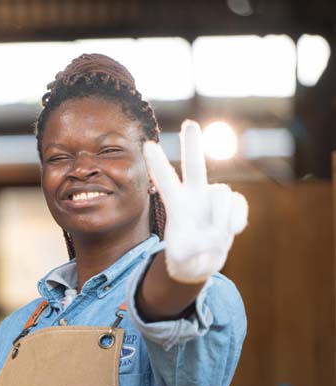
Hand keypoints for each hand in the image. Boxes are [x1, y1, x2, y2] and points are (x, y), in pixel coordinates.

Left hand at [143, 120, 247, 283]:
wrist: (201, 262)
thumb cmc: (185, 258)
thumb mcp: (180, 258)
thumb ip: (192, 248)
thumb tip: (213, 237)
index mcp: (176, 204)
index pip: (165, 180)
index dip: (158, 164)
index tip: (147, 145)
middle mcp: (194, 195)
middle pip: (195, 165)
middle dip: (193, 145)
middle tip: (189, 123)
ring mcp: (214, 199)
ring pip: (222, 194)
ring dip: (220, 217)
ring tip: (214, 237)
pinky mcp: (232, 205)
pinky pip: (238, 205)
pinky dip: (236, 219)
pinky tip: (233, 231)